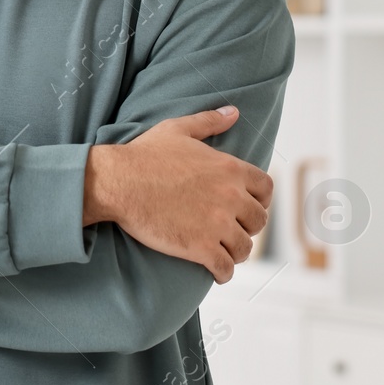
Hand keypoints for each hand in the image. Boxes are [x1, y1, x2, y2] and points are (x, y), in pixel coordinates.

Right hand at [82, 105, 272, 282]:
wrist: (118, 182)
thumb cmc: (143, 155)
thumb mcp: (177, 130)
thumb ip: (209, 121)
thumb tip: (234, 112)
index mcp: (230, 169)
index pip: (266, 189)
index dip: (259, 199)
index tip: (248, 206)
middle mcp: (231, 197)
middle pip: (258, 221)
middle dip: (247, 227)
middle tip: (232, 230)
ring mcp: (217, 224)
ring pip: (244, 247)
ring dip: (236, 251)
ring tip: (224, 252)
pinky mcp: (200, 247)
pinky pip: (225, 267)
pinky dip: (223, 272)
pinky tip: (217, 272)